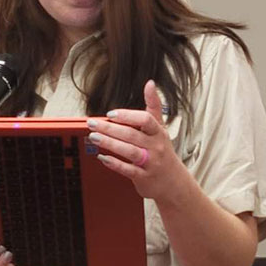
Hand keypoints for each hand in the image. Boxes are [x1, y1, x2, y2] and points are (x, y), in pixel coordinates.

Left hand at [86, 80, 187, 200]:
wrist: (173, 182)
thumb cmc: (162, 151)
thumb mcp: (161, 128)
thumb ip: (153, 107)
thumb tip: (150, 83)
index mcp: (158, 133)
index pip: (146, 120)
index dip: (128, 116)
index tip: (111, 113)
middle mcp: (156, 146)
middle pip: (132, 135)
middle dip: (110, 128)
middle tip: (92, 124)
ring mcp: (151, 162)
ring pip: (130, 151)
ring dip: (110, 143)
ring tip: (94, 137)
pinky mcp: (144, 177)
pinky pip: (129, 170)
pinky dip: (115, 164)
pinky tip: (102, 157)